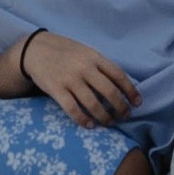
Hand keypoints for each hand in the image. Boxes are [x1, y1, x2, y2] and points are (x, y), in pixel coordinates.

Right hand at [22, 31, 140, 127]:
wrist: (35, 49)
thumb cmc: (65, 52)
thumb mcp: (85, 52)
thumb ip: (100, 65)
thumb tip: (121, 84)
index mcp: (94, 56)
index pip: (118, 75)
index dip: (130, 90)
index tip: (138, 103)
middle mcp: (84, 67)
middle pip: (109, 91)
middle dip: (120, 107)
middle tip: (126, 116)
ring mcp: (70, 79)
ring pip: (93, 103)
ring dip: (104, 116)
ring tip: (110, 122)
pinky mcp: (56, 89)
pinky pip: (73, 109)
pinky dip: (84, 120)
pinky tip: (90, 125)